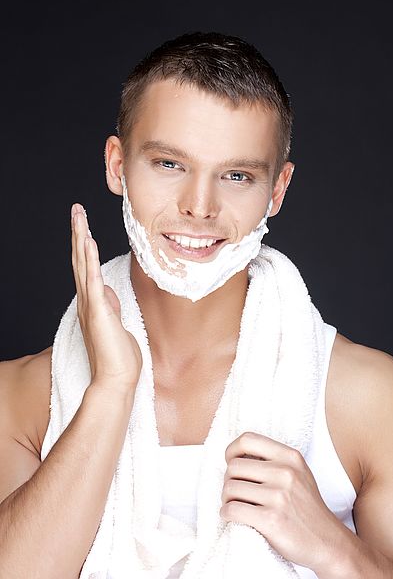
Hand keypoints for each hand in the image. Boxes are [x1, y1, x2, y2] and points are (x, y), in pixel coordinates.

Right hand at [71, 203, 141, 389]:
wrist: (116, 379)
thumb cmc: (118, 356)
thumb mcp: (117, 324)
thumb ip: (111, 305)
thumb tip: (108, 289)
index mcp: (93, 303)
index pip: (85, 267)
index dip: (83, 246)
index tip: (84, 227)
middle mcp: (88, 301)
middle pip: (79, 260)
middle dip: (78, 233)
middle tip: (76, 210)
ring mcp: (91, 305)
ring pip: (82, 264)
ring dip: (80, 238)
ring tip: (78, 215)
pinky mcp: (99, 311)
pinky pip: (92, 280)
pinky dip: (89, 259)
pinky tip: (88, 241)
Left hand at [220, 431, 345, 571]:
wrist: (327, 542)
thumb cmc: (306, 507)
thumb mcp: (297, 473)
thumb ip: (272, 460)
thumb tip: (235, 456)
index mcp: (290, 457)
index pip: (248, 440)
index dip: (232, 451)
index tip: (231, 462)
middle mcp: (285, 472)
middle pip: (234, 467)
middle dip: (228, 481)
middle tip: (235, 493)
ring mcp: (279, 496)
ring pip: (230, 489)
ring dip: (226, 500)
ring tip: (236, 505)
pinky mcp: (271, 520)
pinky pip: (231, 510)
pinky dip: (226, 514)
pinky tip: (234, 517)